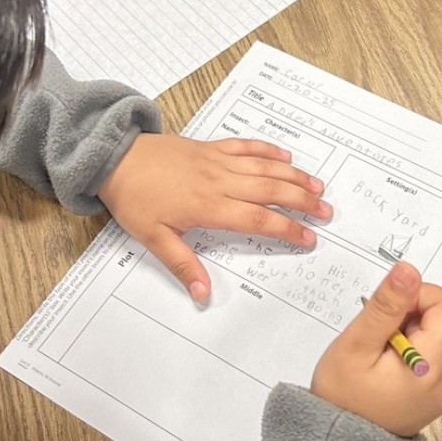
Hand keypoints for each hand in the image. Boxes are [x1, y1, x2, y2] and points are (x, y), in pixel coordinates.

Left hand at [98, 135, 330, 300]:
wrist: (115, 157)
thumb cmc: (134, 197)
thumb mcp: (153, 238)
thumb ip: (182, 265)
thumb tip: (202, 293)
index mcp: (209, 206)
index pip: (258, 220)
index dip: (286, 230)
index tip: (307, 239)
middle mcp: (220, 181)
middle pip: (271, 191)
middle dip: (302, 202)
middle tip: (326, 212)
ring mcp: (217, 161)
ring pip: (265, 168)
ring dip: (294, 176)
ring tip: (318, 186)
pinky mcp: (211, 147)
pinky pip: (247, 146)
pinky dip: (268, 150)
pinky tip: (285, 156)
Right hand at [311, 262, 441, 437]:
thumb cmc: (342, 399)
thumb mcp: (356, 346)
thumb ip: (385, 306)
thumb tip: (409, 270)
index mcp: (434, 367)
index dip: (419, 297)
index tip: (387, 311)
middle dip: (407, 317)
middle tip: (374, 339)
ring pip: (432, 336)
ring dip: (404, 334)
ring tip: (374, 358)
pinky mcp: (435, 394)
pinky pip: (428, 355)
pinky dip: (406, 351)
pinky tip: (382, 369)